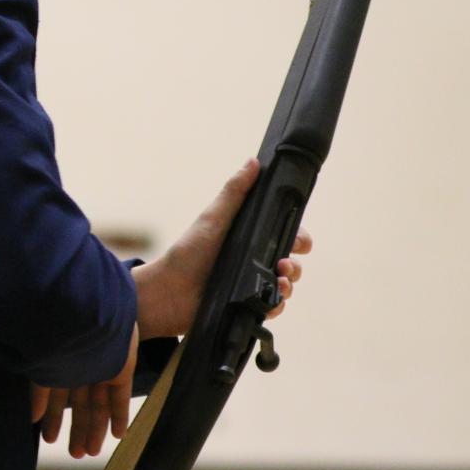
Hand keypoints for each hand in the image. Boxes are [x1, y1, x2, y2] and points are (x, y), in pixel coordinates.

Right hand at [31, 327, 137, 458]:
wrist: (86, 313)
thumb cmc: (56, 333)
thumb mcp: (43, 364)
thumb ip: (39, 392)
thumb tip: (31, 418)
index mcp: (59, 362)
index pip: (56, 396)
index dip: (53, 418)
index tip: (48, 439)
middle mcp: (80, 366)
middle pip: (79, 405)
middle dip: (76, 430)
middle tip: (74, 454)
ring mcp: (102, 368)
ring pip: (98, 405)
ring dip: (95, 429)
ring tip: (91, 453)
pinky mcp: (121, 369)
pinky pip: (120, 397)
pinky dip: (119, 416)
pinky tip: (118, 435)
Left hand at [134, 158, 313, 339]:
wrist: (168, 291)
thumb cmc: (187, 252)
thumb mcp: (212, 219)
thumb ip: (234, 192)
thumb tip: (253, 162)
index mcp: (249, 239)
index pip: (286, 236)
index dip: (298, 238)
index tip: (301, 242)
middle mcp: (253, 261)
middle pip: (291, 262)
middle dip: (295, 263)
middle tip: (285, 264)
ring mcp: (252, 285)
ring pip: (286, 285)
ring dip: (290, 283)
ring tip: (280, 280)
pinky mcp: (248, 306)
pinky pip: (274, 307)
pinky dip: (278, 304)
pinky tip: (272, 299)